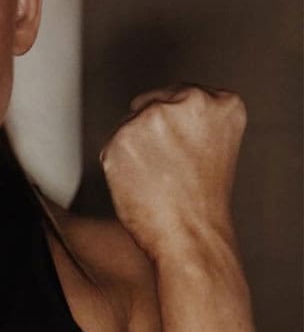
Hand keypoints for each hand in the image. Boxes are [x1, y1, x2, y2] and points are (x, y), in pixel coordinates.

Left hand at [99, 84, 246, 259]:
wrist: (191, 235)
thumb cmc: (202, 200)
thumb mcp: (216, 144)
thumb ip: (194, 119)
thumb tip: (159, 108)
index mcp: (221, 102)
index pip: (179, 96)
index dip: (173, 125)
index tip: (178, 146)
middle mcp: (186, 102)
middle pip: (149, 105)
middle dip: (150, 132)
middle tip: (167, 167)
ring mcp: (150, 118)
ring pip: (127, 126)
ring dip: (133, 148)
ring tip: (157, 177)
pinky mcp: (120, 138)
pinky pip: (110, 146)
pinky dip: (117, 164)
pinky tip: (139, 182)